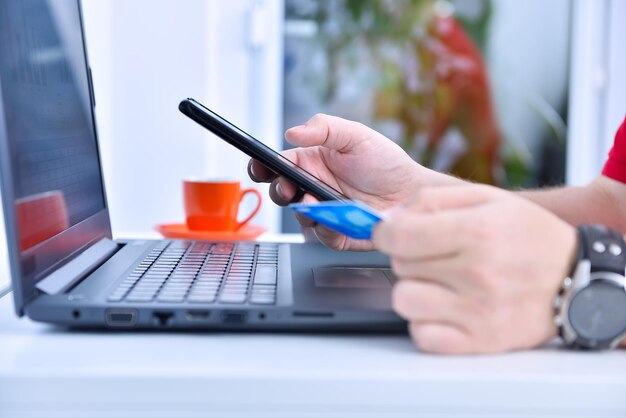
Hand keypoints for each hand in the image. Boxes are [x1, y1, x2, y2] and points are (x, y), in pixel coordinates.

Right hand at [249, 114, 458, 249]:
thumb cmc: (387, 163)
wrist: (413, 193)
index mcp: (313, 163)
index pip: (278, 165)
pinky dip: (324, 228)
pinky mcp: (337, 234)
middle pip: (281, 193)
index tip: (259, 167)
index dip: (263, 166)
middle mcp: (314, 188)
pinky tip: (334, 217)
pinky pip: (321, 236)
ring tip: (318, 201)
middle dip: (278, 190)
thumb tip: (292, 132)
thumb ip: (324, 128)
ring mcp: (324, 212)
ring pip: (298, 216)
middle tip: (288, 187)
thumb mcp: (356, 135)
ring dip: (303, 209)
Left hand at [372, 185, 576, 353]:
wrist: (574, 279)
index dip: (385, 232)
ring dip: (414, 289)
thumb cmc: (528, 235)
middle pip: (399, 265)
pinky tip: (444, 307)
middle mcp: (477, 273)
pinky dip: (426, 322)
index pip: (398, 236)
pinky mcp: (479, 341)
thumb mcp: (487, 199)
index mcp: (477, 232)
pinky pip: (422, 335)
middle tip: (434, 254)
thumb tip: (388, 218)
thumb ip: (432, 200)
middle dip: (408, 256)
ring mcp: (477, 311)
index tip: (391, 233)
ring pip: (405, 301)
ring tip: (438, 281)